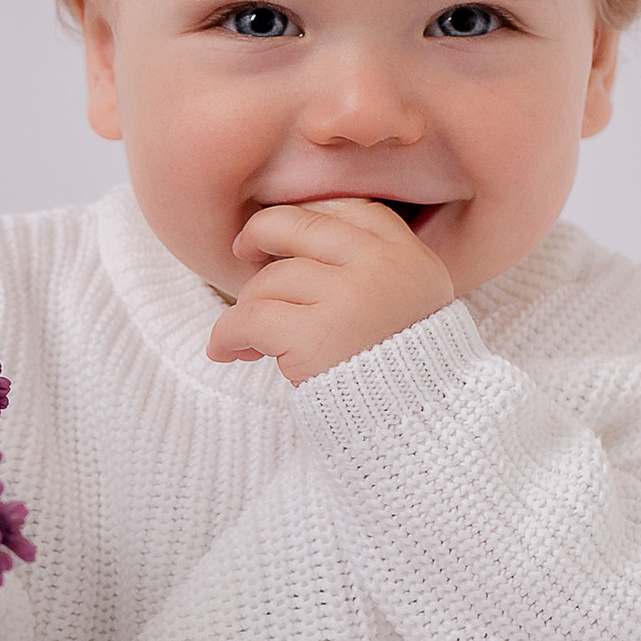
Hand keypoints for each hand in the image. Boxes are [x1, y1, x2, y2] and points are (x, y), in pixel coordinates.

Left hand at [206, 194, 454, 381]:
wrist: (416, 429)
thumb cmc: (401, 373)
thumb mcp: (410, 307)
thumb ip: (373, 271)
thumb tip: (289, 242)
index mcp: (412, 258)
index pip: (354, 210)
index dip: (311, 216)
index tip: (285, 235)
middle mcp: (384, 268)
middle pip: (301, 227)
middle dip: (261, 234)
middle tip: (242, 251)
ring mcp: (351, 298)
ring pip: (270, 279)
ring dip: (248, 307)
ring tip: (250, 340)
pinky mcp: (316, 335)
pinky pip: (249, 318)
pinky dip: (227, 334)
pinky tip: (225, 350)